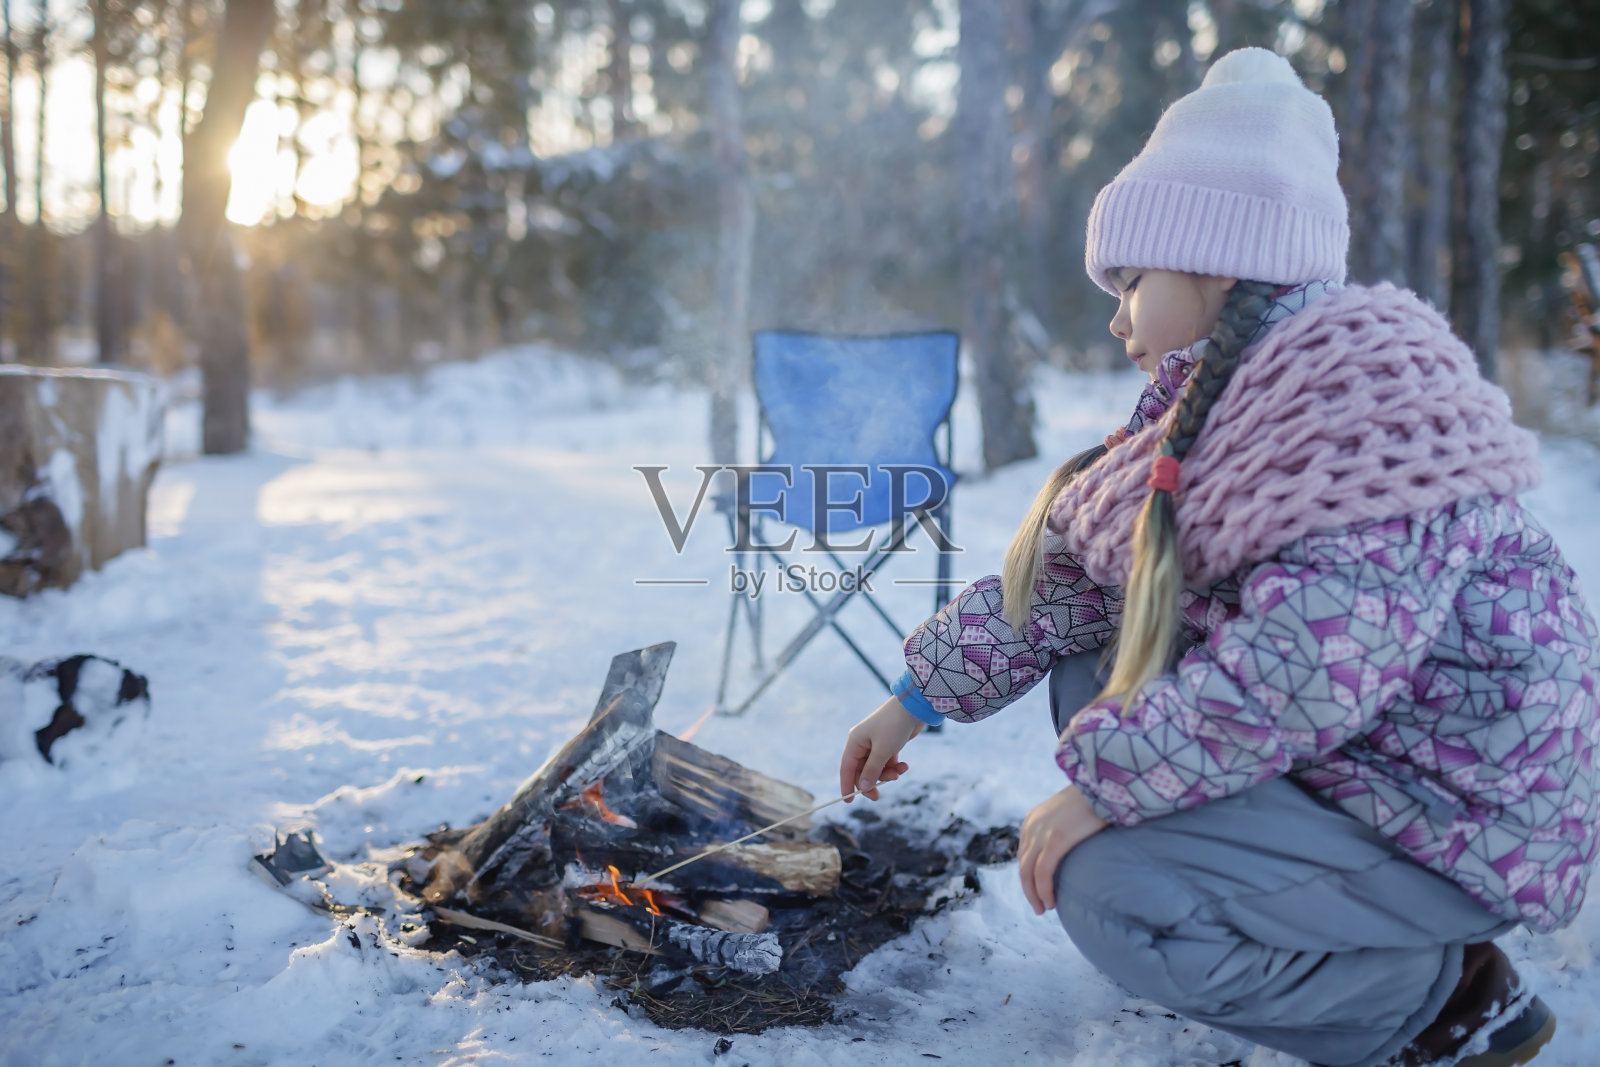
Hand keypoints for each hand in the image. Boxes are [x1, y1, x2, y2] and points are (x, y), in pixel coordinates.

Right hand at [838, 695, 924, 801]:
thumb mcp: (882, 751)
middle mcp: (862, 743)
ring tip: (899, 773)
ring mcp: (875, 743)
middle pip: (862, 770)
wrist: (913, 707)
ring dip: (887, 774)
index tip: (849, 801)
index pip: (846, 768)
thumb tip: (862, 787)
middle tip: (878, 795)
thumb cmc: (894, 726)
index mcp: (855, 742)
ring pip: (876, 767)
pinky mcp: (888, 743)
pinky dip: (894, 766)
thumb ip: (872, 771)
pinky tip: (904, 766)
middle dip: (872, 781)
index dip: (846, 785)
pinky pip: (886, 761)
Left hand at [1018, 785, 1107, 914]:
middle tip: (1039, 906)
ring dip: (1034, 894)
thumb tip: (1071, 846)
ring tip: (1044, 908)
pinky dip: (1043, 890)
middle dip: (1028, 889)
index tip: (1039, 889)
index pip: (1024, 853)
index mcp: (1033, 819)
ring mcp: (1042, 832)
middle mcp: (1032, 826)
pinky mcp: (1056, 840)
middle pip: (1022, 865)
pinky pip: (1043, 872)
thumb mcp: (1070, 813)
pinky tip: (1051, 902)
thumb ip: (1063, 828)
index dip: (1029, 875)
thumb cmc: (1095, 799)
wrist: (1104, 784)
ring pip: (1027, 872)